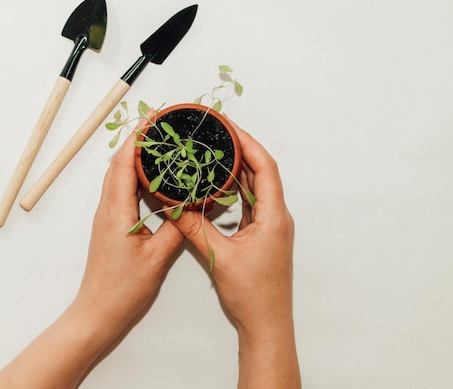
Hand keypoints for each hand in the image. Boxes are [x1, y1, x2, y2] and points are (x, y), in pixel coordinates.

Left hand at [75, 129, 184, 336]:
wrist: (99, 311)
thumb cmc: (123, 288)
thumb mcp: (158, 257)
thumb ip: (177, 226)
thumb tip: (193, 204)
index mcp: (116, 210)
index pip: (123, 163)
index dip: (138, 137)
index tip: (154, 118)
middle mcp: (108, 208)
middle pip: (119, 164)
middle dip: (139, 141)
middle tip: (163, 126)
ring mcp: (108, 216)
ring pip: (120, 177)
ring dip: (137, 158)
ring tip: (162, 146)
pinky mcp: (113, 225)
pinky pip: (124, 192)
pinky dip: (138, 178)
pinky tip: (156, 180)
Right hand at [167, 123, 300, 387]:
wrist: (267, 324)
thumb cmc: (252, 295)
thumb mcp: (219, 257)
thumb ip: (196, 227)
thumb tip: (175, 205)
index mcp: (274, 216)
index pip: (265, 167)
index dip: (248, 143)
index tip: (229, 127)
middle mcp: (277, 217)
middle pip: (262, 172)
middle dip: (242, 150)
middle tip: (218, 133)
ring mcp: (272, 226)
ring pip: (257, 188)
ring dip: (239, 169)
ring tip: (216, 151)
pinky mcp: (264, 236)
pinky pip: (251, 203)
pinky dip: (237, 190)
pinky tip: (219, 184)